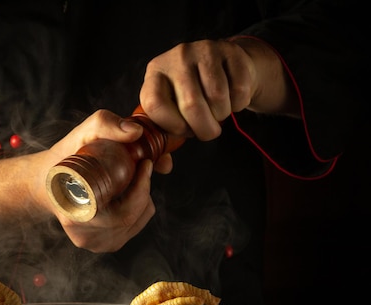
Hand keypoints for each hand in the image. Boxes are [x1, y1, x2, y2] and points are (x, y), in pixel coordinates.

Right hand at [49, 110, 157, 251]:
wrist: (47, 181)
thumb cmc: (65, 157)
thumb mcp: (83, 132)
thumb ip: (106, 124)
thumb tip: (135, 132)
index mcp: (78, 217)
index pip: (125, 213)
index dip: (141, 188)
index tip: (146, 163)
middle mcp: (87, 237)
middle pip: (135, 216)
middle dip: (144, 189)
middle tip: (143, 166)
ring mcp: (96, 244)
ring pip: (138, 221)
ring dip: (142, 198)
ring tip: (132, 179)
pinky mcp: (104, 245)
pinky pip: (135, 226)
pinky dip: (138, 208)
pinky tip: (126, 193)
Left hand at [139, 38, 297, 140]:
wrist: (224, 65)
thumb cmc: (193, 94)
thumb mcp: (173, 108)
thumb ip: (165, 136)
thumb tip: (165, 166)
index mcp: (155, 73)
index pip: (154, 104)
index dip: (171, 126)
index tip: (183, 131)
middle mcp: (176, 57)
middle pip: (190, 104)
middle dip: (203, 128)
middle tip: (208, 132)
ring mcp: (203, 50)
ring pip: (217, 97)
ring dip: (221, 116)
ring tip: (218, 114)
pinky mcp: (230, 50)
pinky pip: (239, 88)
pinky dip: (238, 104)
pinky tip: (232, 100)